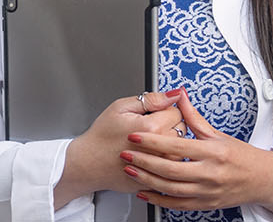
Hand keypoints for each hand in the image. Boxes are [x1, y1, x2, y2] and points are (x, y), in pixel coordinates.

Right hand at [54, 89, 186, 205]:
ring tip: (148, 143)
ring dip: (169, 143)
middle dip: (168, 125)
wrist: (90, 163)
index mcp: (152, 128)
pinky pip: (173, 164)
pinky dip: (164, 159)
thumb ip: (151, 99)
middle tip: (147, 128)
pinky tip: (149, 156)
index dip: (163, 110)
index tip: (150, 115)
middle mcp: (161, 148)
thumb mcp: (120, 108)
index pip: (177, 111)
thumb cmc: (101, 137)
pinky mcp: (160, 178)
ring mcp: (162, 166)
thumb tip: (175, 93)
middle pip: (182, 128)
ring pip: (181, 147)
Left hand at [123, 91, 272, 216]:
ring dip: (147, 180)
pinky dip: (159, 200)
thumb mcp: (219, 134)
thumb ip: (194, 117)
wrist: (264, 180)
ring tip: (130, 170)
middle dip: (144, 161)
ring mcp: (208, 191)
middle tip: (125, 153)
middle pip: (171, 169)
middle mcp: (211, 173)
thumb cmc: (242, 156)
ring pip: (171, 188)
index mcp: (214, 152)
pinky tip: (145, 192)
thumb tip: (179, 96)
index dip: (153, 141)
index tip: (134, 136)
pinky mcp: (207, 204)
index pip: (177, 146)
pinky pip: (178, 205)